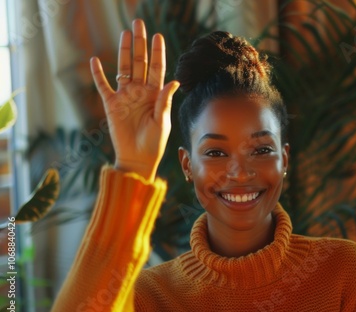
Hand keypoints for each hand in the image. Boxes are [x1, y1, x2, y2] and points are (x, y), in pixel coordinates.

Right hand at [90, 19, 178, 181]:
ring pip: (124, 68)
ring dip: (124, 51)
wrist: (138, 159)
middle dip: (140, 43)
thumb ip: (165, 100)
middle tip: (139, 23)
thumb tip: (174, 81)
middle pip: (140, 62)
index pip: (157, 68)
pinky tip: (95, 60)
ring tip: (125, 33)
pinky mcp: (111, 105)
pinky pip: (103, 86)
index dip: (158, 52)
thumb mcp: (162, 121)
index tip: (158, 36)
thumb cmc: (154, 143)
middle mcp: (140, 91)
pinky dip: (98, 74)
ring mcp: (125, 96)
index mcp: (155, 94)